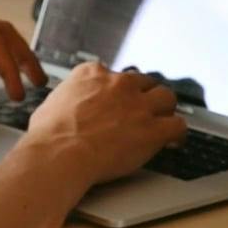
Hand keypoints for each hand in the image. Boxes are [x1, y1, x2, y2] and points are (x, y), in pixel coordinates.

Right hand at [28, 61, 186, 185]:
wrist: (59, 153)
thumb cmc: (49, 134)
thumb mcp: (52, 102)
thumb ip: (69, 97)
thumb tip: (66, 105)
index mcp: (92, 74)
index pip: (113, 74)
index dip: (117, 89)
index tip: (117, 99)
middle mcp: (118, 84)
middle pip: (143, 82)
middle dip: (143, 95)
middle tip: (141, 110)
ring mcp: (138, 105)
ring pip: (166, 97)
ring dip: (164, 109)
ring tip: (162, 121)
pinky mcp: (152, 129)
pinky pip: (178, 125)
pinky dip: (177, 133)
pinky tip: (174, 140)